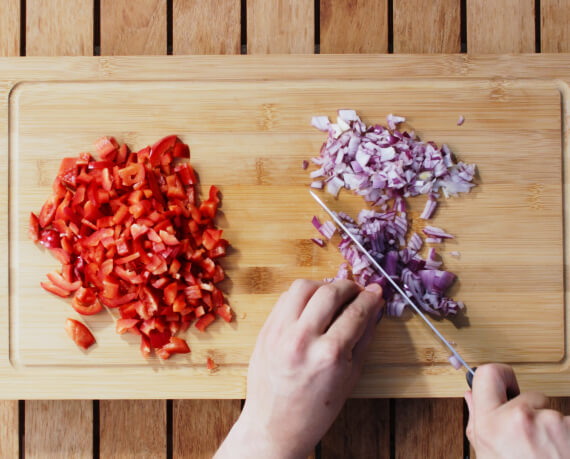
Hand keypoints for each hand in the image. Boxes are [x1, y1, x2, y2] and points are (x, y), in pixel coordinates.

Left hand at [215, 279, 384, 458]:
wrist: (275, 426)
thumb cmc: (316, 409)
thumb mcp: (351, 376)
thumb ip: (364, 337)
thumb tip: (375, 307)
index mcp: (329, 355)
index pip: (355, 312)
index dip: (370, 298)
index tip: (376, 291)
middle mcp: (301, 339)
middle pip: (329, 292)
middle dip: (348, 287)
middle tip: (357, 291)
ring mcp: (279, 333)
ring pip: (302, 287)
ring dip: (322, 286)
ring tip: (333, 296)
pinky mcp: (265, 330)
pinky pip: (284, 299)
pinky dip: (302, 296)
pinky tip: (312, 306)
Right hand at [465, 364, 569, 457]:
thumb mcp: (487, 456)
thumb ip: (479, 422)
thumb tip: (472, 396)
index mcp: (490, 424)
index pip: (488, 373)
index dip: (499, 376)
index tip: (506, 384)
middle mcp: (518, 419)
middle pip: (527, 394)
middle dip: (530, 411)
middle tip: (530, 436)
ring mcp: (549, 423)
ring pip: (551, 413)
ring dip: (552, 429)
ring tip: (547, 453)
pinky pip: (568, 423)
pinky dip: (566, 437)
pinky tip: (559, 453)